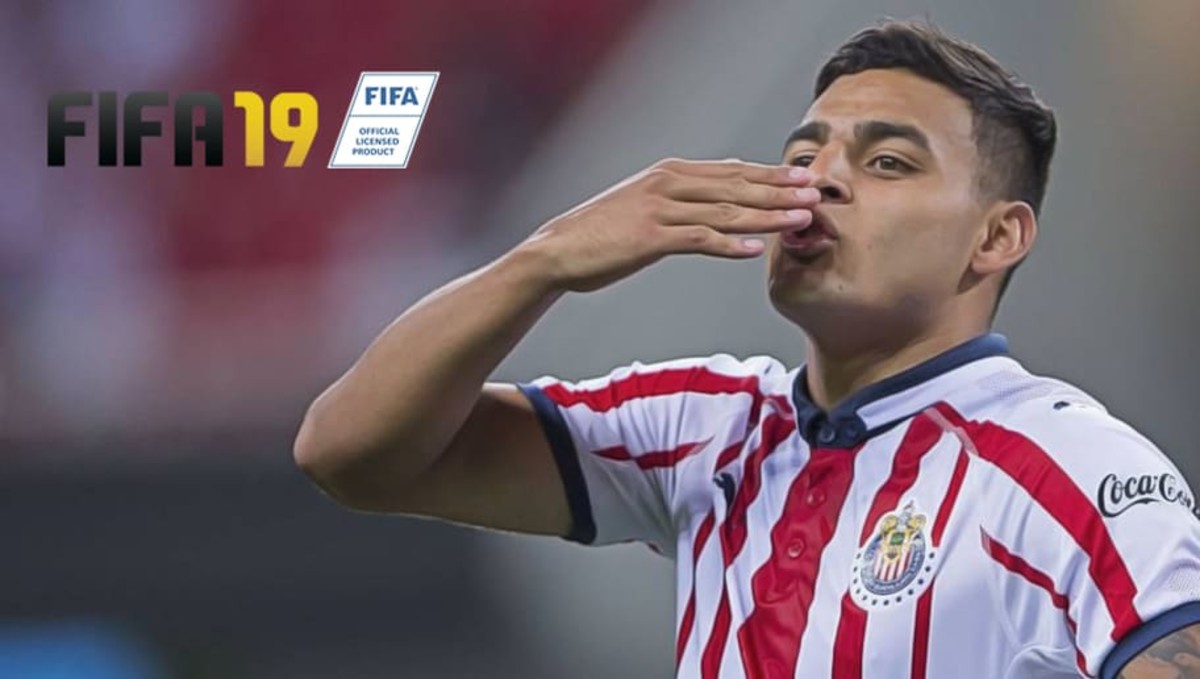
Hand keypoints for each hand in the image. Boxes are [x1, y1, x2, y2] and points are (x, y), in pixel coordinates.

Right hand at [520, 158, 819, 292]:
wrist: (558, 250)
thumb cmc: (601, 234)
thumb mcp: (644, 206)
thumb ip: (680, 200)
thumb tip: (716, 201)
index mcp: (671, 173)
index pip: (731, 171)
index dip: (771, 175)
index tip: (804, 177)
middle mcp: (669, 184)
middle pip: (736, 186)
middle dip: (780, 190)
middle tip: (817, 193)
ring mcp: (660, 209)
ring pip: (725, 211)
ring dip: (767, 215)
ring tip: (800, 218)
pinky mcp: (650, 237)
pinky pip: (697, 239)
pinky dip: (728, 244)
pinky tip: (754, 250)